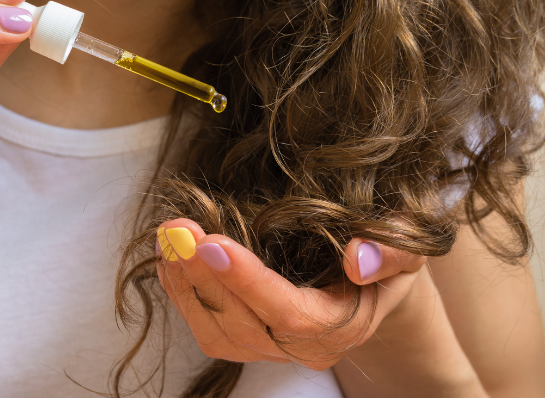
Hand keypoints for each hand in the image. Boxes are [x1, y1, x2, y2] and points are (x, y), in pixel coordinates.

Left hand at [155, 218, 424, 369]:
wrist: (371, 279)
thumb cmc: (387, 254)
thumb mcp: (409, 245)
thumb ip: (393, 252)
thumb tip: (357, 258)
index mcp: (343, 326)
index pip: (289, 314)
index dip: (247, 281)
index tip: (212, 243)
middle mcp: (304, 348)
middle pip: (244, 325)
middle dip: (204, 277)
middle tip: (177, 229)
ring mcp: (271, 348)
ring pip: (216, 333)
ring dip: (185, 285)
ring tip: (168, 238)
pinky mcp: (246, 339)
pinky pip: (206, 327)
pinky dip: (181, 293)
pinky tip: (170, 258)